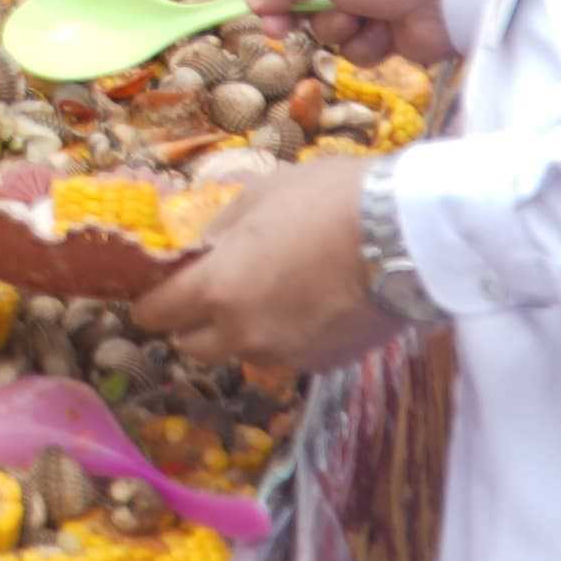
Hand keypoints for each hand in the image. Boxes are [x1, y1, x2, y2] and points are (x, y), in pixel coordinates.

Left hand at [126, 155, 395, 372]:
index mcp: (216, 290)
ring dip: (243, 331)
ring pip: (242, 353)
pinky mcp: (324, 365)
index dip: (152, 302)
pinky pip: (287, 355)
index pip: (156, 315)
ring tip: (275, 291)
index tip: (158, 290)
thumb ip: (221, 231)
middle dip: (193, 322)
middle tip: (213, 291)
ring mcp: (286, 356)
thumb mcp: (261, 194)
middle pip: (193, 346)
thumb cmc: (328, 201)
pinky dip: (287, 336)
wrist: (409, 236)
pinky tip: (312, 303)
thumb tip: (201, 250)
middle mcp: (243, 334)